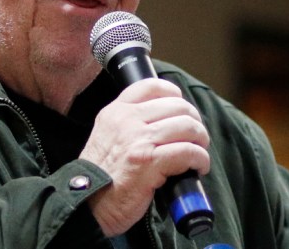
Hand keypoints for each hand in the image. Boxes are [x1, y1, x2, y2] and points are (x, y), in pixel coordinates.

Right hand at [79, 79, 210, 236]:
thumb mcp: (107, 135)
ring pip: (188, 126)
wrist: (88, 202)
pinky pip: (189, 151)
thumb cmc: (102, 174)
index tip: (182, 111)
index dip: (175, 96)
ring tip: (198, 153)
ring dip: (201, 141)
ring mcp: (139, 140)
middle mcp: (127, 120)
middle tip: (196, 139)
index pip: (152, 86)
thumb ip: (128, 123)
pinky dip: (200, 160)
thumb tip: (164, 120)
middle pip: (178, 106)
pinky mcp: (150, 162)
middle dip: (194, 122)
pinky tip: (198, 168)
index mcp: (116, 111)